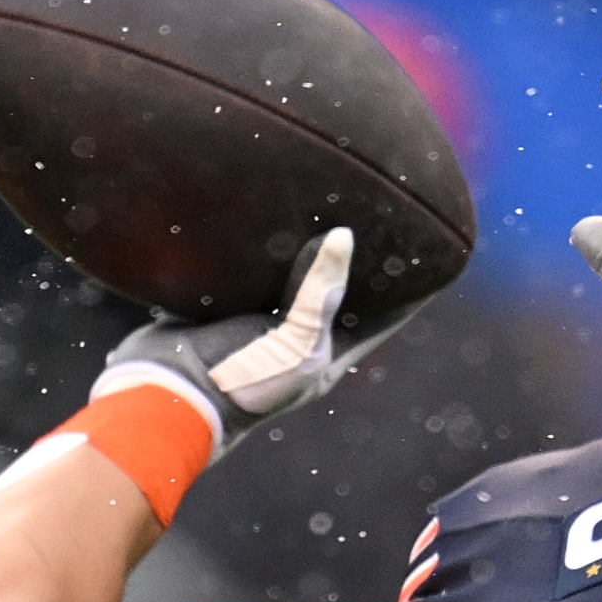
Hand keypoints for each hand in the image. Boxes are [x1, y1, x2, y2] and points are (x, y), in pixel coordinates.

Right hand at [94, 227, 414, 455]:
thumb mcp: (298, 344)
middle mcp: (298, 339)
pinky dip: (256, 251)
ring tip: (325, 204)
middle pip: (337, 294)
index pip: (383, 320)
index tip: (436, 257)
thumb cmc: (244, 384)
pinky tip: (266, 216)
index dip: (409, 293)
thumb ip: (322, 293)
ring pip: (290, 279)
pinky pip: (246, 273)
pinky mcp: (221, 309)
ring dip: (303, 249)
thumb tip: (346, 238)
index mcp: (327, 356)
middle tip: (378, 213)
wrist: (165, 397)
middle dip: (355, 261)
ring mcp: (259, 324)